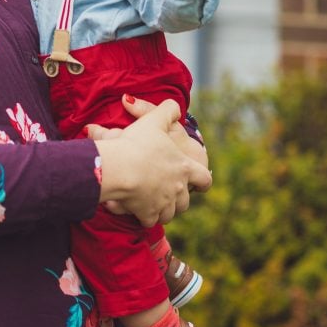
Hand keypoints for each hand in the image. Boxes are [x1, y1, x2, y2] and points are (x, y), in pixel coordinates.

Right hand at [89, 100, 211, 226]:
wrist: (122, 169)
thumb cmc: (139, 144)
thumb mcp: (154, 120)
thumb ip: (167, 110)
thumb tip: (174, 106)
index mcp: (184, 168)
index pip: (204, 179)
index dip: (203, 181)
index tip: (200, 183)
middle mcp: (178, 189)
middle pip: (186, 201)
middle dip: (179, 199)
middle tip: (170, 194)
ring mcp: (164, 204)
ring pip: (170, 213)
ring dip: (164, 210)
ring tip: (154, 203)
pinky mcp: (148, 214)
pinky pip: (150, 220)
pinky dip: (146, 217)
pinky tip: (138, 210)